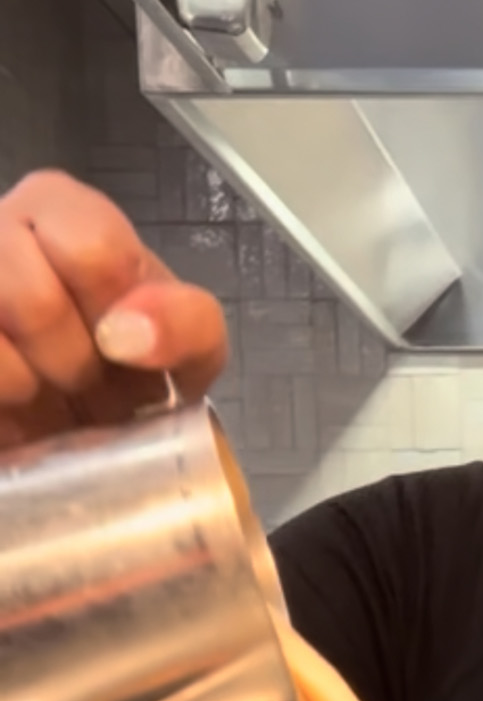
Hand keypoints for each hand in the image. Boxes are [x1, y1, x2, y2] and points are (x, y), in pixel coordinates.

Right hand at [0, 170, 228, 447]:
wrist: (75, 429)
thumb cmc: (122, 376)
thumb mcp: (186, 351)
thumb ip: (187, 325)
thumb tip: (129, 333)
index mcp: (58, 211)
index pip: (93, 248)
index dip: (120, 318)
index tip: (123, 349)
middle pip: (33, 302)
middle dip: (73, 366)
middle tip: (81, 381)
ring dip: (29, 389)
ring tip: (41, 392)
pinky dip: (2, 407)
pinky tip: (9, 402)